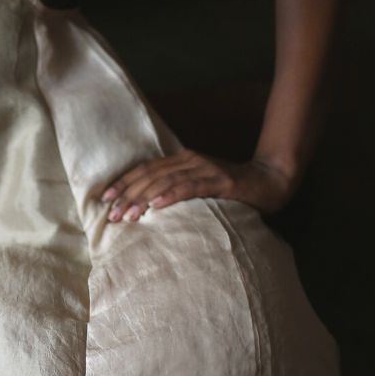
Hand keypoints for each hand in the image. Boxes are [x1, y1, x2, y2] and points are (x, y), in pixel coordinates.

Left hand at [100, 149, 296, 220]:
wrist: (270, 182)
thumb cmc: (232, 191)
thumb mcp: (199, 188)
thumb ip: (177, 190)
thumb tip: (147, 207)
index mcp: (182, 161)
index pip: (145, 170)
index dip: (123, 183)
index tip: (104, 198)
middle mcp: (190, 160)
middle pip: (150, 175)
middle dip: (127, 194)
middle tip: (111, 213)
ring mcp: (205, 169)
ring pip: (165, 181)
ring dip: (143, 198)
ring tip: (128, 214)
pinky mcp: (220, 181)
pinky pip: (190, 187)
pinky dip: (171, 195)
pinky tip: (156, 206)